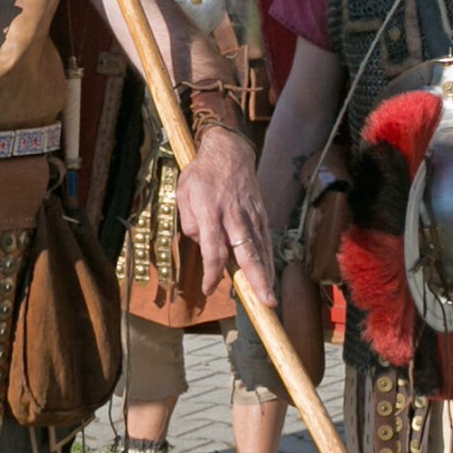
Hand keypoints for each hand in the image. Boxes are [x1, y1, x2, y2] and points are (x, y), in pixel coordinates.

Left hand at [174, 123, 274, 300]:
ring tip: (269, 298)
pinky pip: (265, 240)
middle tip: (264, 302)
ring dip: (266, 275)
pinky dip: (268, 260)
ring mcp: (251, 214)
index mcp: (211, 211)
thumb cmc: (201, 174)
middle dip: (256, 278)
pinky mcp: (260, 214)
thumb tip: (201, 244)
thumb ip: (189, 221)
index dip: (211, 272)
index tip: (207, 289)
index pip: (213, 249)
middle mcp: (234, 215)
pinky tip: (270, 277)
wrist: (228, 151)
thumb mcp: (183, 193)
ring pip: (260, 248)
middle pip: (247, 251)